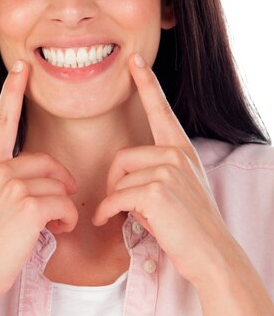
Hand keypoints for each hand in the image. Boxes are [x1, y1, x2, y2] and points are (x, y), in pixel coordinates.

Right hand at [0, 60, 78, 302]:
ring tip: (57, 225)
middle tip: (63, 205)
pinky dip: (68, 218)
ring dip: (65, 207)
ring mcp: (10, 186)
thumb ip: (9, 184)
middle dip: (61, 183)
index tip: (21, 67)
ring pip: (58, 184)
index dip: (13, 92)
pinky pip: (64, 202)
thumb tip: (44, 182)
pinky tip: (60, 230)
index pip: (3, 122)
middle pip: (47, 162)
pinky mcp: (27, 205)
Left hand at [92, 53, 234, 285]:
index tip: (135, 62)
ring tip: (127, 217)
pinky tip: (106, 221)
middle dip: (114, 184)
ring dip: (114, 203)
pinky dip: (106, 212)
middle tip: (121, 205)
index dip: (147, 84)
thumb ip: (157, 173)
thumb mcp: (179, 190)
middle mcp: (176, 154)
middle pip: (121, 157)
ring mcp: (168, 170)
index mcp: (181, 150)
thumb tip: (125, 179)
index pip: (161, 110)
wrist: (210, 253)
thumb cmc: (189, 227)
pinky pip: (115, 197)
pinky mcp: (156, 191)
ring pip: (118, 180)